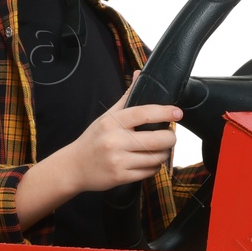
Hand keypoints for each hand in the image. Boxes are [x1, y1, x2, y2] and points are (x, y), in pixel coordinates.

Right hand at [69, 68, 184, 191]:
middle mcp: (114, 141)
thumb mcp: (106, 117)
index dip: (164, 112)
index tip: (178, 113)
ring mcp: (117, 160)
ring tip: (159, 150)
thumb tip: (139, 73)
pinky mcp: (120, 177)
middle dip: (170, 138)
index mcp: (112, 122)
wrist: (73, 167)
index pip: (144, 113)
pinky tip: (149, 162)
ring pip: (156, 158)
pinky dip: (154, 167)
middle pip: (157, 139)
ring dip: (163, 154)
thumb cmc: (94, 139)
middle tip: (169, 136)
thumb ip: (126, 97)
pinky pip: (149, 172)